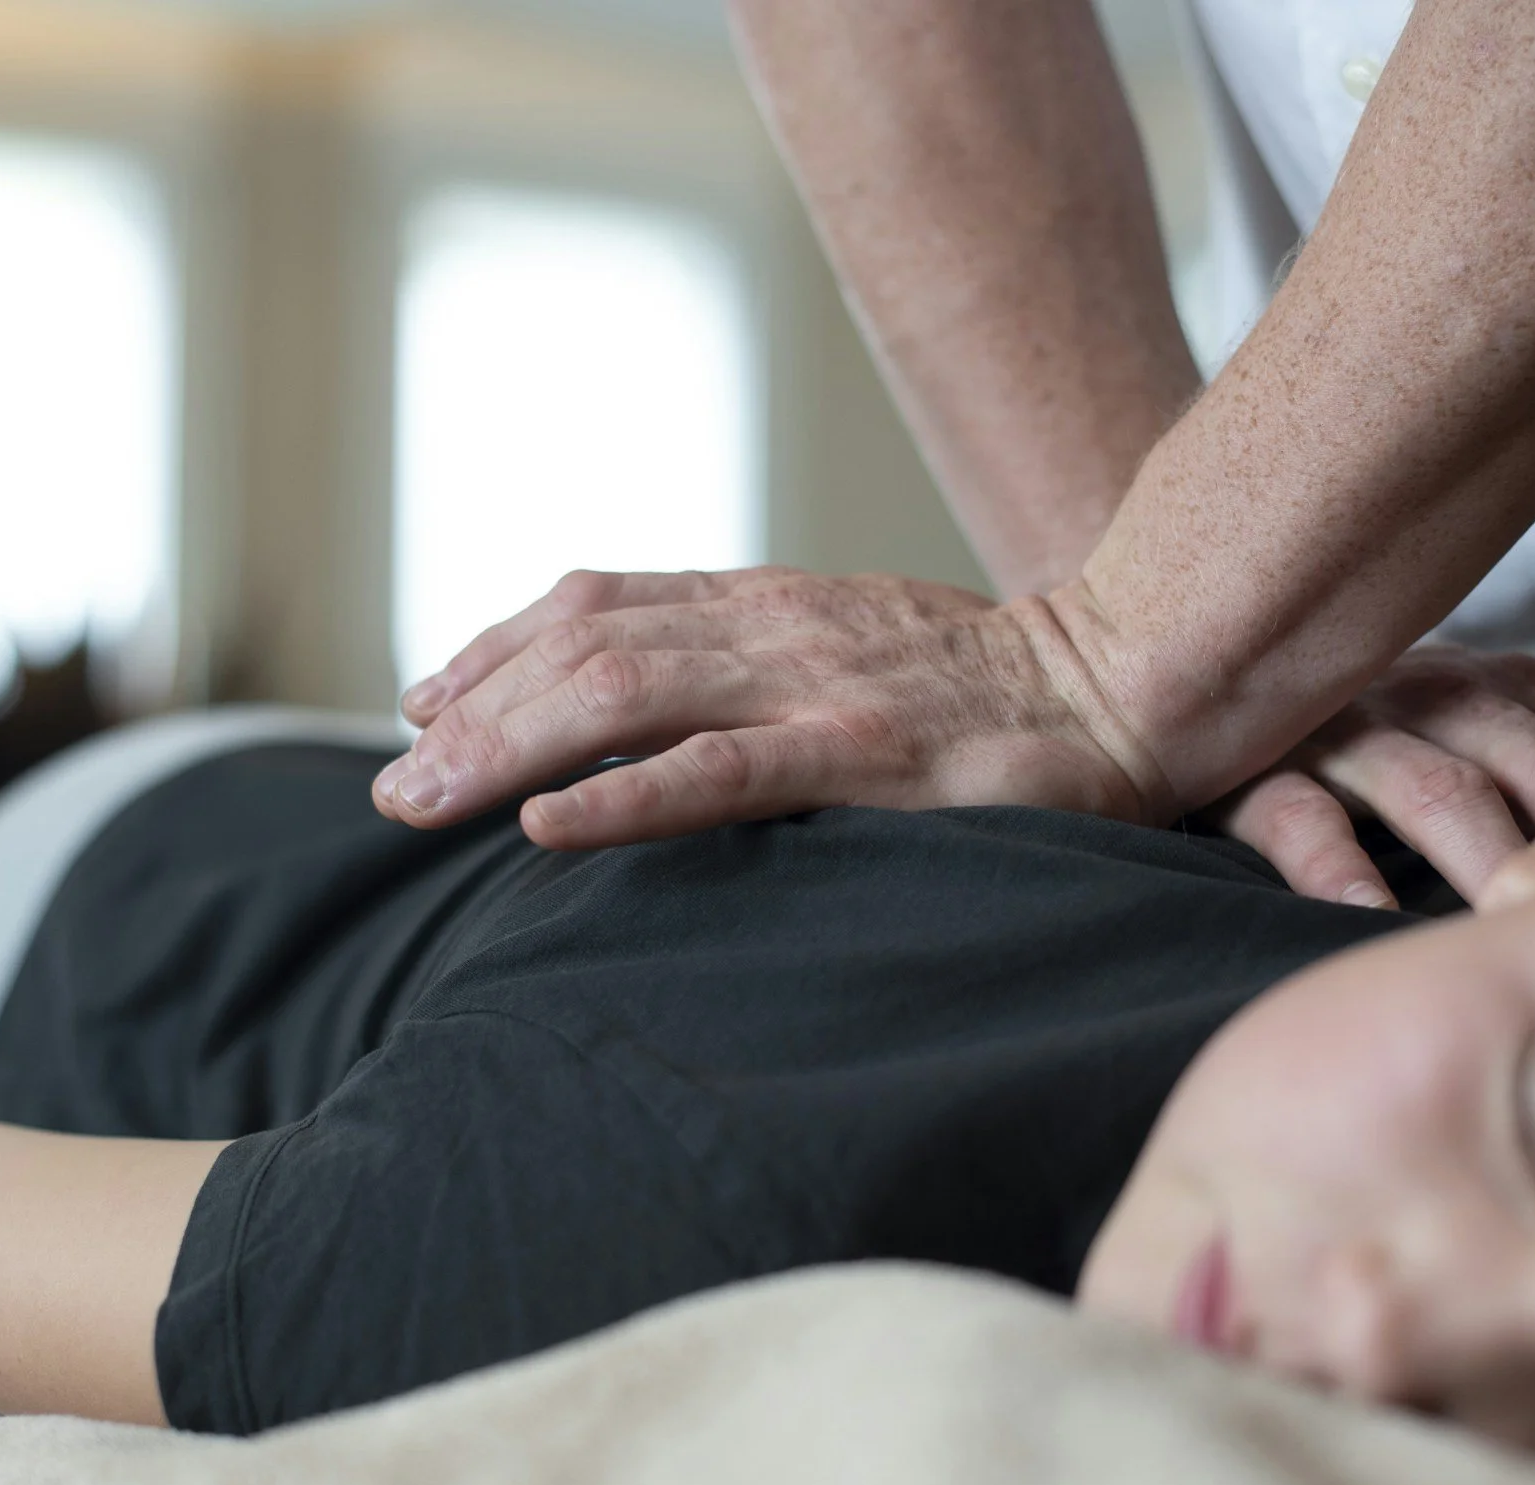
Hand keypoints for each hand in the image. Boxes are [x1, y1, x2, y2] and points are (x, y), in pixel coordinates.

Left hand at [378, 567, 1173, 844]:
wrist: (1137, 677)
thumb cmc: (999, 687)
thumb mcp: (864, 648)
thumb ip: (768, 663)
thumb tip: (663, 710)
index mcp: (772, 601)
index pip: (598, 603)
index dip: (494, 646)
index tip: (424, 701)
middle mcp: (777, 627)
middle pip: (583, 648)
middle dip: (471, 714)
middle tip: (397, 786)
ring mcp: (818, 688)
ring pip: (624, 697)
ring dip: (504, 749)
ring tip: (422, 802)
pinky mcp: (870, 760)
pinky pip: (721, 775)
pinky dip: (620, 801)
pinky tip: (542, 832)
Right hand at [1217, 647, 1534, 907]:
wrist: (1212, 689)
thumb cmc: (1383, 748)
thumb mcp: (1493, 741)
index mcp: (1512, 692)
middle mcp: (1440, 697)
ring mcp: (1349, 732)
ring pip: (1439, 792)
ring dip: (1488, 862)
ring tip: (1522, 931)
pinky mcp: (1258, 772)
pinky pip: (1305, 820)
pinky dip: (1340, 870)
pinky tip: (1372, 921)